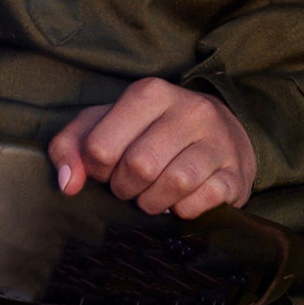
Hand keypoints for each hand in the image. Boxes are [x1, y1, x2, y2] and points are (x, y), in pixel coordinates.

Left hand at [48, 79, 255, 219]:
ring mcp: (218, 141)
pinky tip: (179, 201)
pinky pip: (200, 203)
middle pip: (138, 166)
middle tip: (129, 187)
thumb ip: (72, 146)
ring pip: (174, 184)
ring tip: (151, 197)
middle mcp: (189, 110)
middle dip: (124, 189)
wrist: (220, 133)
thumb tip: (67, 184)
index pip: (101, 146)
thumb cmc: (151, 131)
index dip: (96, 170)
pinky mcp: (235, 174)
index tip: (107, 170)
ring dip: (152, 202)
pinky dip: (181, 211)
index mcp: (150, 93)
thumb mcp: (106, 125)